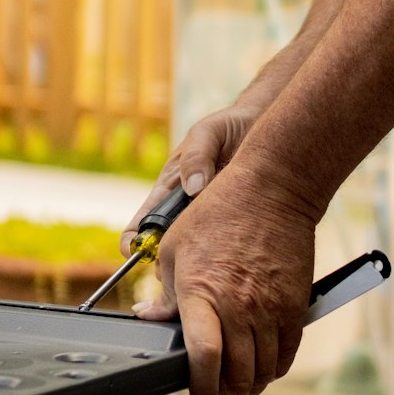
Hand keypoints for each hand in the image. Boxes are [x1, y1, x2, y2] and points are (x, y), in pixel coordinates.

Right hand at [119, 104, 257, 256]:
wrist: (260, 126)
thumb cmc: (227, 127)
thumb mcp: (209, 133)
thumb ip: (197, 156)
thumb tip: (193, 189)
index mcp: (169, 188)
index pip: (141, 223)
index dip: (133, 243)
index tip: (133, 255)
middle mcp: (184, 209)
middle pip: (166, 248)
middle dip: (169, 264)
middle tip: (186, 268)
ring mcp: (206, 220)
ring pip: (193, 253)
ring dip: (198, 261)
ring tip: (216, 262)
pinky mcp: (231, 225)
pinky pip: (221, 248)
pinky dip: (224, 256)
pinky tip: (238, 256)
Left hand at [134, 157, 316, 394]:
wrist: (273, 190)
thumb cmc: (219, 212)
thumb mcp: (175, 247)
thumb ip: (164, 291)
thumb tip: (149, 317)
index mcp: (201, 293)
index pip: (203, 359)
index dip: (199, 391)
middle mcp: (237, 306)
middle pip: (236, 376)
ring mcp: (270, 308)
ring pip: (263, 372)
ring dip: (249, 387)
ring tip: (238, 386)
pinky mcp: (295, 306)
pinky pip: (287, 355)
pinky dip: (274, 370)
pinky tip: (262, 367)